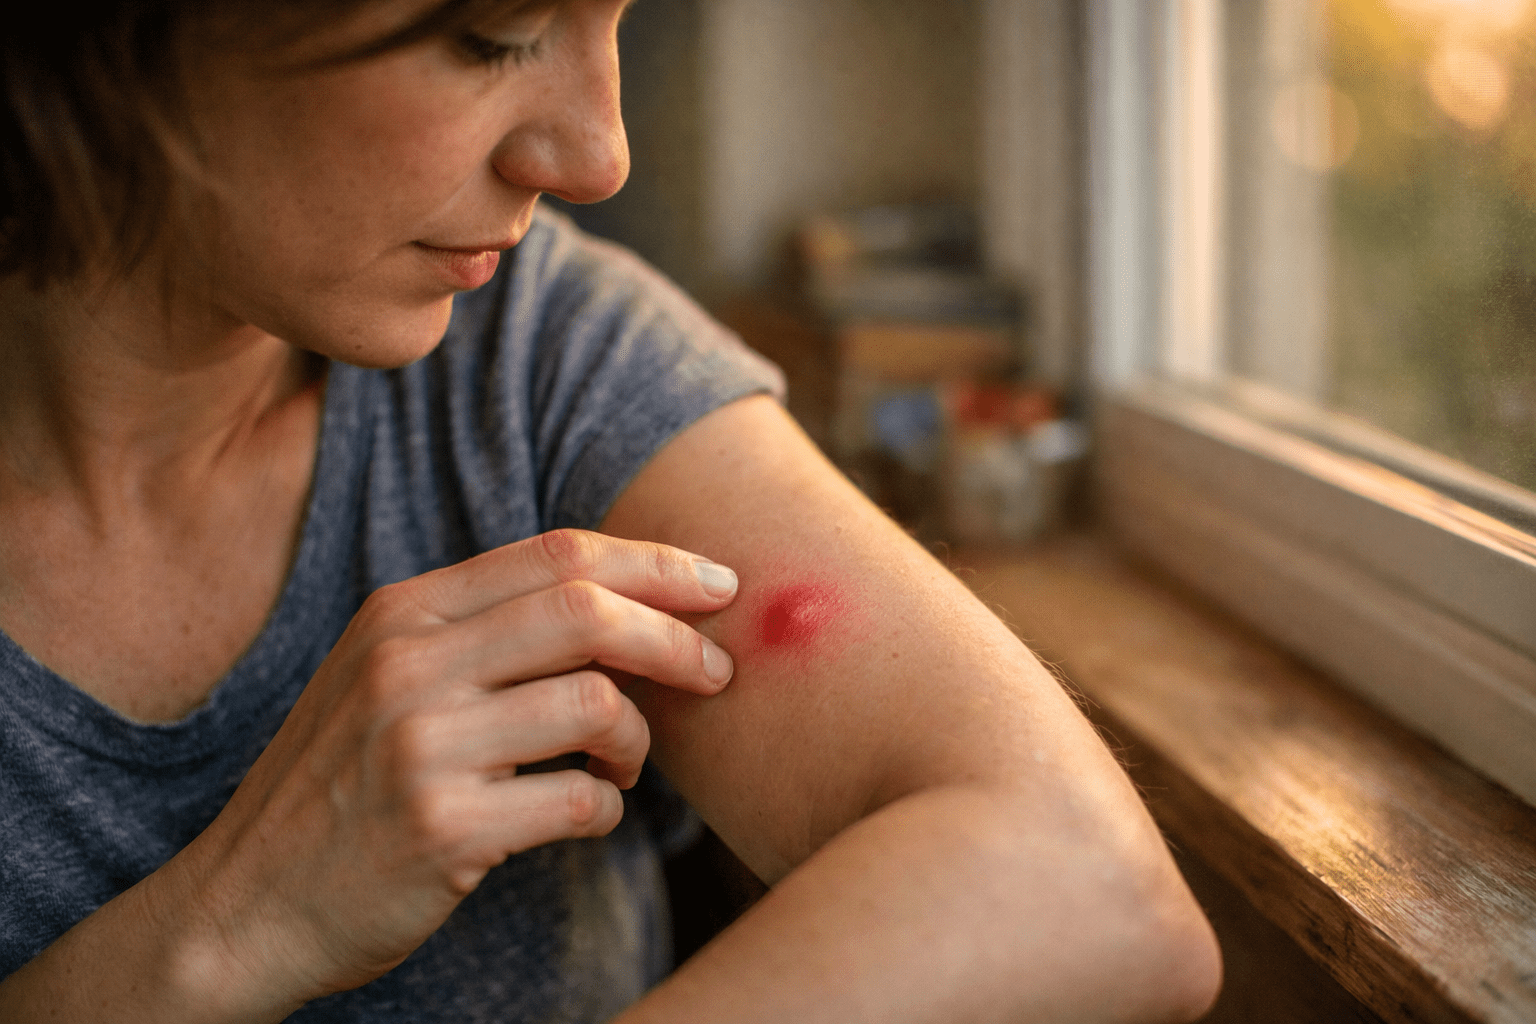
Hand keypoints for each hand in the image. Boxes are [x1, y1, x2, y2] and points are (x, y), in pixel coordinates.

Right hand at [178, 529, 737, 1012]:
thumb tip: (628, 602)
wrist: (244, 903)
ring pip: (597, 706)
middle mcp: (408, 664)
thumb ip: (483, 630)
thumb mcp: (388, 676)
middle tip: (717, 672)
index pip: (557, 555)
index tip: (718, 585)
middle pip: (588, 613)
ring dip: (639, 739)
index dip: (655, 564)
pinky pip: (579, 800)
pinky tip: (587, 812)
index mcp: (403, 612)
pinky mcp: (441, 829)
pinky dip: (606, 807)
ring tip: (625, 764)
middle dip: (676, 639)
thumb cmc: (345, 784)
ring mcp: (421, 745)